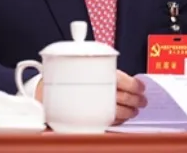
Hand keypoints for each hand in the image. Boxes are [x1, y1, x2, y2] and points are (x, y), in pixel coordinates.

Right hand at [32, 70, 147, 123]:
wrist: (45, 93)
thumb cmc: (65, 77)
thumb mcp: (83, 64)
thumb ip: (101, 67)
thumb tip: (123, 76)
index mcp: (98, 75)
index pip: (124, 80)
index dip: (136, 85)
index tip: (141, 87)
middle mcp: (97, 91)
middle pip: (124, 97)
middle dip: (136, 100)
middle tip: (142, 101)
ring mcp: (94, 106)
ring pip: (118, 111)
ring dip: (129, 112)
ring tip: (134, 111)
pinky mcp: (90, 119)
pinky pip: (109, 122)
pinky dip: (118, 120)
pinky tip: (121, 118)